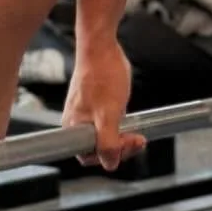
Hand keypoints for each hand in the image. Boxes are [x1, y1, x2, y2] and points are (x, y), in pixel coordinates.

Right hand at [63, 36, 145, 171]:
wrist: (102, 47)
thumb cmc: (102, 75)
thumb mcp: (108, 114)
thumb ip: (108, 142)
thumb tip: (110, 164)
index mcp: (73, 127)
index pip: (89, 156)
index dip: (110, 155)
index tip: (127, 142)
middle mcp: (77, 122)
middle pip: (98, 148)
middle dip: (120, 146)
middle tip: (138, 138)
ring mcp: (87, 113)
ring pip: (105, 136)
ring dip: (123, 136)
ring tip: (137, 131)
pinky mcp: (96, 104)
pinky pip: (108, 123)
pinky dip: (120, 125)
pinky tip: (129, 118)